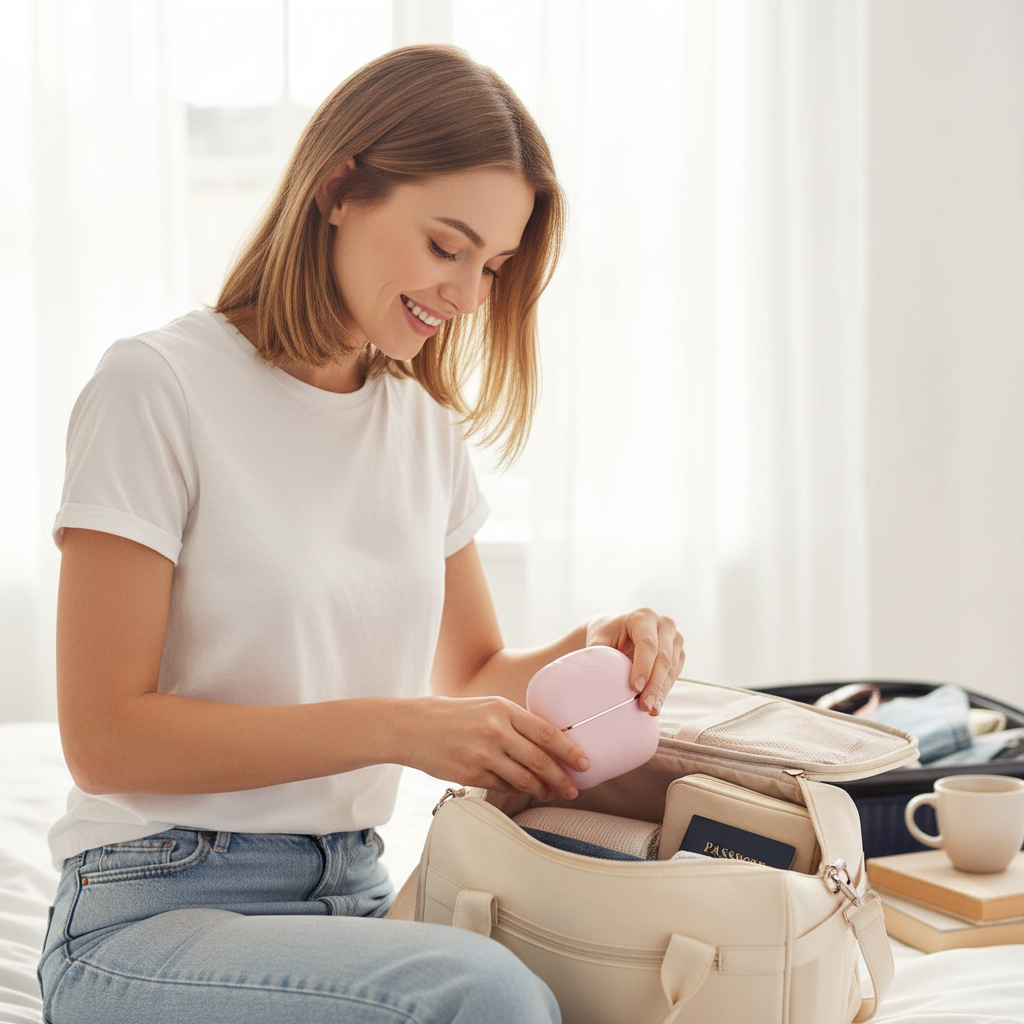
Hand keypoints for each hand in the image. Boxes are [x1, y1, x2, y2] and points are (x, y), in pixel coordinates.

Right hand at [404, 695, 589, 801]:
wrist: (413, 727)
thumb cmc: (454, 715)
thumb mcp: (488, 707)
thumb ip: (515, 722)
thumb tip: (547, 742)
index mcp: (503, 709)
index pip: (546, 731)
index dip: (569, 750)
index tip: (584, 762)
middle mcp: (495, 731)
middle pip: (539, 759)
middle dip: (562, 777)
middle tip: (574, 788)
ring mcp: (483, 754)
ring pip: (524, 778)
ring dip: (543, 789)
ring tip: (552, 793)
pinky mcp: (470, 774)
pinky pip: (503, 787)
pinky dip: (518, 791)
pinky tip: (526, 792)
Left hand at [586, 608, 684, 715]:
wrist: (616, 631)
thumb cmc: (606, 634)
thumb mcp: (599, 640)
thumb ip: (599, 657)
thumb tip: (598, 682)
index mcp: (643, 617)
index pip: (648, 644)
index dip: (643, 667)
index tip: (634, 687)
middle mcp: (664, 624)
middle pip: (663, 657)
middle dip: (654, 685)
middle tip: (644, 705)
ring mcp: (674, 638)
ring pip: (672, 668)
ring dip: (661, 691)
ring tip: (650, 709)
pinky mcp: (678, 653)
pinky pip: (675, 674)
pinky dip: (664, 690)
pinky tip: (656, 704)